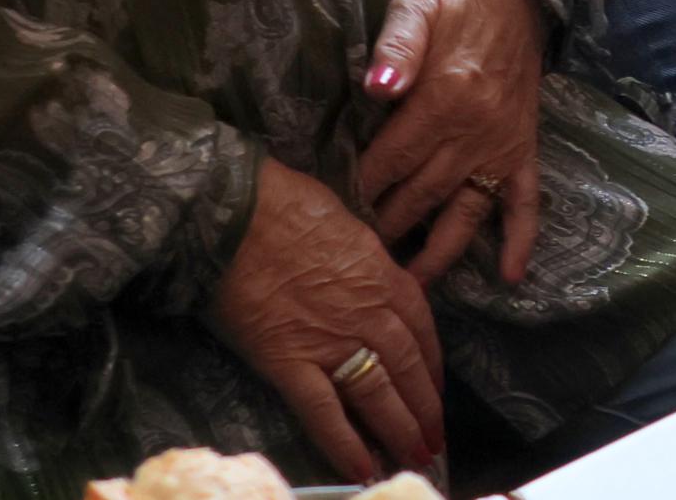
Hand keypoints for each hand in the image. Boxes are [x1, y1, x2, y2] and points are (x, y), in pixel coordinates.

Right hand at [207, 158, 447, 484]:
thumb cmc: (287, 206)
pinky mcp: (288, 361)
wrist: (238, 215)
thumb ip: (365, 260)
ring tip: (415, 457)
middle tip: (435, 441)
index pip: (422, 330)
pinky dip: (344, 442)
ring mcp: (331, 341)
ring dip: (400, 429)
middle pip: (408, 368)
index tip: (437, 389)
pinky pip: (323, 411)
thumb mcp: (348, 226)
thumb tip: (367, 275)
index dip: (433, 365)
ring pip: (377, 394)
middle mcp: (369, 314)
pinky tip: (361, 468)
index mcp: (385, 277)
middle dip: (425, 408)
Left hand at [354, 0, 546, 290]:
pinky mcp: (522, 148)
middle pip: (420, 196)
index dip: (359, 192)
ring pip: (466, 212)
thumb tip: (376, 88)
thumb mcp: (417, 6)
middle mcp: (476, 131)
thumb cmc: (453, 1)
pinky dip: (520, 238)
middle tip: (352, 268)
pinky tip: (510, 276)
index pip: (390, 162)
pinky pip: (525, 200)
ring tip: (411, 292)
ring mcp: (501, 145)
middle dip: (385, 232)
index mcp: (444, 98)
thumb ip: (396, 46)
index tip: (330, 223)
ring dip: (439, 254)